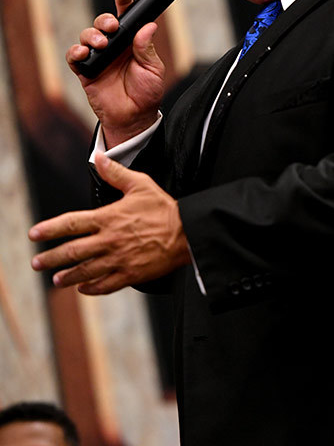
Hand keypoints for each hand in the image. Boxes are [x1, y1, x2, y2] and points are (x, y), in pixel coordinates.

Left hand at [29, 153, 190, 293]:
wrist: (187, 233)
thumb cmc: (164, 209)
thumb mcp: (140, 184)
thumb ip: (116, 173)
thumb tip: (100, 157)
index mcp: (108, 218)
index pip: (71, 223)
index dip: (50, 229)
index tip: (35, 234)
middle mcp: (109, 240)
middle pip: (72, 252)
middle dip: (51, 258)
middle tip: (37, 263)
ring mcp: (119, 259)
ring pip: (85, 271)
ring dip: (68, 276)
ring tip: (57, 280)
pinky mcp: (130, 274)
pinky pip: (105, 284)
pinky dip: (91, 288)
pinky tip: (83, 288)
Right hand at [66, 0, 165, 147]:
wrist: (134, 118)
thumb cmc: (146, 93)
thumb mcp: (153, 69)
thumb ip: (147, 48)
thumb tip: (149, 26)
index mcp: (131, 43)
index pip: (126, 19)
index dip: (123, 3)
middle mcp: (114, 47)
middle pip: (102, 23)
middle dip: (104, 20)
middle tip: (111, 27)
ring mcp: (99, 58)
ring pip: (87, 36)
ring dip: (91, 35)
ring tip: (101, 44)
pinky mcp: (86, 71)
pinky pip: (74, 56)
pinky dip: (76, 51)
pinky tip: (84, 52)